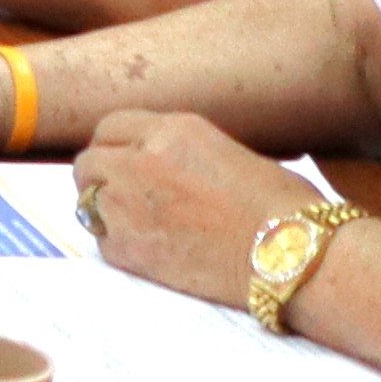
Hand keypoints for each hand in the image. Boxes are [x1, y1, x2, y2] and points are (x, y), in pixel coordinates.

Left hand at [66, 111, 300, 303]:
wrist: (293, 254)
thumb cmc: (282, 207)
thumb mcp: (226, 153)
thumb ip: (180, 152)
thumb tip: (161, 164)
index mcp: (170, 130)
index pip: (111, 127)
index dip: (114, 146)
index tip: (120, 161)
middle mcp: (141, 160)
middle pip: (89, 162)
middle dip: (100, 177)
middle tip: (121, 195)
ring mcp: (130, 204)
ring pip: (87, 200)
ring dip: (103, 209)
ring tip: (133, 224)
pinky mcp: (131, 248)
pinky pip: (102, 242)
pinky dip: (116, 245)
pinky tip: (146, 250)